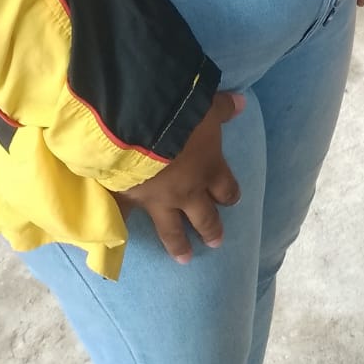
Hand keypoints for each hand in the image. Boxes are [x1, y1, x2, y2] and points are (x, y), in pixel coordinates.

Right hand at [115, 91, 244, 262]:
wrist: (137, 125)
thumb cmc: (180, 114)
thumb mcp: (206, 105)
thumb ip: (224, 108)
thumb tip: (242, 103)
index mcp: (208, 168)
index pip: (225, 188)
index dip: (229, 195)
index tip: (232, 201)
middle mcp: (186, 191)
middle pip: (203, 217)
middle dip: (210, 230)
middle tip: (215, 243)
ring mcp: (158, 200)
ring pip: (171, 230)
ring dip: (179, 245)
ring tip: (184, 259)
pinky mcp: (131, 200)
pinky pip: (127, 219)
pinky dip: (124, 227)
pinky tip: (120, 239)